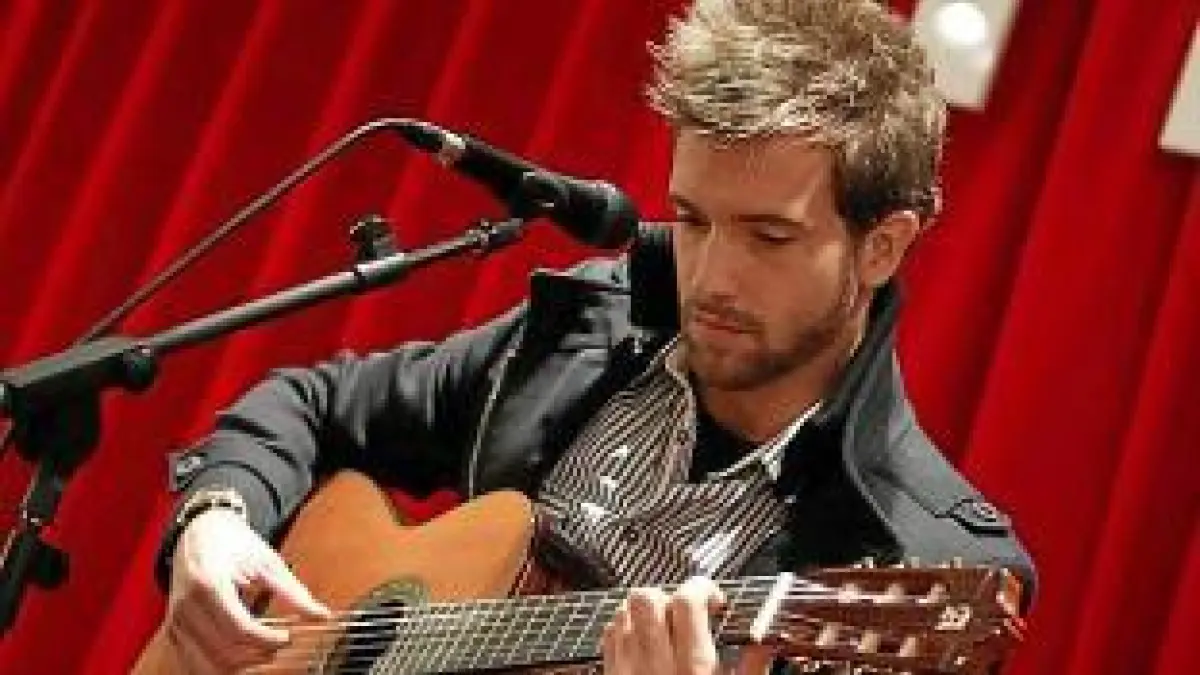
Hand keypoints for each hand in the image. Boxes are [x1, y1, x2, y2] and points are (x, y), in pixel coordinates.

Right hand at [165, 508, 330, 673]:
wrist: (198, 530)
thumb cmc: (231, 541)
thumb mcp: (266, 561)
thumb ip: (293, 592)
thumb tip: (321, 615)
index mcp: (208, 585)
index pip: (240, 629)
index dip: (268, 640)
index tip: (288, 638)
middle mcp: (186, 607)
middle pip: (224, 652)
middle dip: (257, 655)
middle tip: (279, 644)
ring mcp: (176, 621)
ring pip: (208, 665)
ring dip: (240, 665)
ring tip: (263, 650)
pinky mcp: (174, 631)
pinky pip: (196, 662)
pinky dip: (221, 664)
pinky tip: (243, 654)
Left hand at [601, 576, 773, 674]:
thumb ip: (750, 667)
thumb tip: (766, 642)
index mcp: (692, 667)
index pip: (686, 601)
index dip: (702, 588)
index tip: (714, 599)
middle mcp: (654, 663)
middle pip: (647, 598)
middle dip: (670, 594)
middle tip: (688, 611)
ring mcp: (625, 668)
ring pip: (625, 610)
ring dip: (647, 610)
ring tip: (668, 625)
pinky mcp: (610, 673)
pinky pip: (610, 633)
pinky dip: (627, 627)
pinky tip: (645, 640)